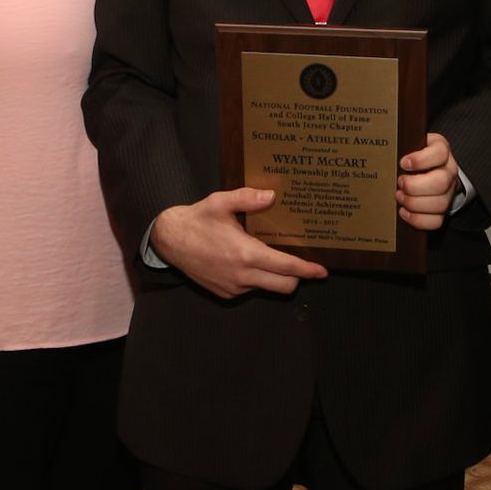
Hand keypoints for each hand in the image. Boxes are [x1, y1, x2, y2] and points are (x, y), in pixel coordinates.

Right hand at [151, 188, 328, 298]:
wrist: (168, 241)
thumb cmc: (196, 219)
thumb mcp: (221, 202)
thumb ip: (248, 198)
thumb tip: (272, 196)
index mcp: (245, 254)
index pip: (286, 267)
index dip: (307, 270)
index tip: (322, 271)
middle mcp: (242, 275)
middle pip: (284, 286)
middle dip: (296, 277)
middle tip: (299, 263)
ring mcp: (233, 288)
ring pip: (266, 288)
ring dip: (274, 277)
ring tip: (269, 258)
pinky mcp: (224, 293)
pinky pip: (249, 290)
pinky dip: (255, 280)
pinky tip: (246, 262)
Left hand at [397, 132, 458, 231]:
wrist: (427, 170)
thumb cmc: (414, 156)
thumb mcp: (410, 144)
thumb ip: (402, 145)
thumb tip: (383, 149)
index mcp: (441, 151)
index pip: (440, 152)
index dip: (421, 160)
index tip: (403, 163)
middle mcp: (448, 171)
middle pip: (441, 182)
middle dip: (415, 186)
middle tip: (400, 183)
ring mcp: (448, 192)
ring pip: (440, 203)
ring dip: (414, 203)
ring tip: (399, 197)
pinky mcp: (443, 209)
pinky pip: (436, 221)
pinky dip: (417, 219)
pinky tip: (404, 212)